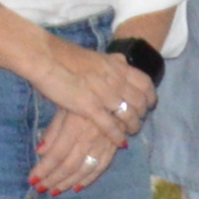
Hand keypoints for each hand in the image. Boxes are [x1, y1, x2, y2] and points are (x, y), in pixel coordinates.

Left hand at [30, 103, 131, 195]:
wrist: (114, 91)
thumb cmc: (84, 96)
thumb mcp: (65, 108)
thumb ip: (53, 130)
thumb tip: (40, 152)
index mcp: (74, 127)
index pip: (56, 155)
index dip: (43, 169)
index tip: (32, 179)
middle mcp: (89, 138)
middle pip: (69, 165)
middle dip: (53, 179)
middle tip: (41, 188)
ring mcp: (103, 144)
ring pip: (84, 169)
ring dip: (68, 182)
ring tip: (55, 190)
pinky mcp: (113, 146)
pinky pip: (101, 167)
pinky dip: (89, 179)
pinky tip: (77, 186)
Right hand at [38, 37, 158, 134]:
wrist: (48, 58)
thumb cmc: (68, 57)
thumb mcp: (98, 56)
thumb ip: (112, 62)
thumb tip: (122, 61)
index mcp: (119, 67)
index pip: (145, 83)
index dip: (150, 96)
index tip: (149, 104)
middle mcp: (117, 80)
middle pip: (140, 102)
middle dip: (141, 114)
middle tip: (138, 121)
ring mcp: (105, 95)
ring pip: (129, 115)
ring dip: (132, 126)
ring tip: (130, 132)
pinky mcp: (91, 108)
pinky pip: (110, 126)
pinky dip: (117, 135)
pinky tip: (120, 142)